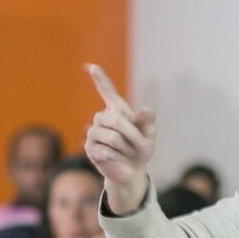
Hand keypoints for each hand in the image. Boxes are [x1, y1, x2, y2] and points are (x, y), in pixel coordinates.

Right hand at [84, 63, 156, 214]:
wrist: (131, 171)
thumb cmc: (140, 149)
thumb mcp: (149, 135)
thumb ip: (147, 122)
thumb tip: (146, 109)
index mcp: (116, 110)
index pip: (107, 91)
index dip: (100, 79)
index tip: (91, 66)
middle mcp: (102, 118)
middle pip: (114, 119)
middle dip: (131, 134)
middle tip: (140, 145)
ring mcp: (93, 133)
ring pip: (112, 137)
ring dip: (126, 148)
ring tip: (128, 152)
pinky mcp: (90, 149)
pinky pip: (105, 151)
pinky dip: (118, 157)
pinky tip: (118, 159)